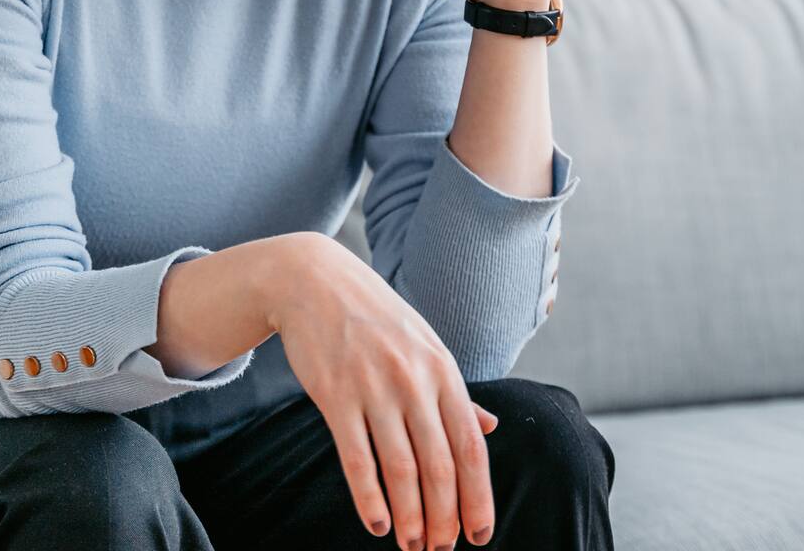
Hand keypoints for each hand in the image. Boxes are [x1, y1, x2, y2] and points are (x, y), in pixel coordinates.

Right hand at [266, 233, 499, 548]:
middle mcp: (413, 380)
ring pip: (401, 470)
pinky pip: (357, 459)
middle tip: (441, 550)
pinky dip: (369, 499)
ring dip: (410, 518)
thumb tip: (490, 427)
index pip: (470, 446)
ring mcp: (374, 387)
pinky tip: (377, 524)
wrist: (314, 280)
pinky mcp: (335, 395)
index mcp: (442, 369)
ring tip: (412, 546)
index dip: (478, 497)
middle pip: (439, 467)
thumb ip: (455, 389)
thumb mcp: (424, 343)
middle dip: (444, 519)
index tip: (480, 535)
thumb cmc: (374, 315)